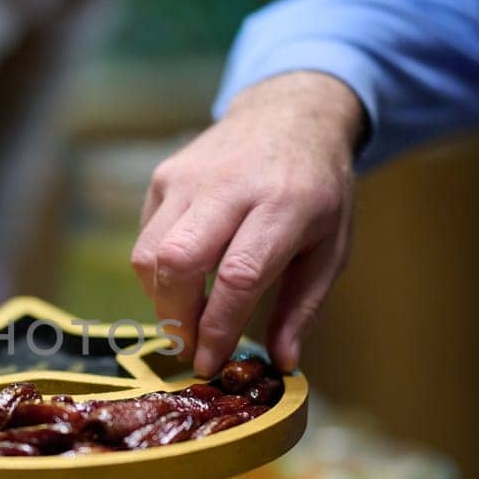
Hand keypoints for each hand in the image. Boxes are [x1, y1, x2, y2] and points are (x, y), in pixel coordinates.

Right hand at [131, 72, 359, 376]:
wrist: (290, 114)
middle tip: (188, 347)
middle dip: (175, 318)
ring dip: (160, 299)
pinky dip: (157, 271)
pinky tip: (183, 279)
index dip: (217, 327)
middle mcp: (231, 186)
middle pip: (179, 262)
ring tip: (183, 318)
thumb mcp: (331, 248)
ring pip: (149, 253)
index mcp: (284, 205)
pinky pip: (146, 237)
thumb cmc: (317, 190)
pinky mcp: (164, 176)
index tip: (209, 364)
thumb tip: (282, 362)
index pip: (238, 275)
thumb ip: (304, 307)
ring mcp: (190, 177)